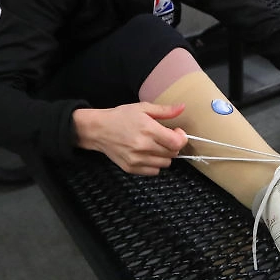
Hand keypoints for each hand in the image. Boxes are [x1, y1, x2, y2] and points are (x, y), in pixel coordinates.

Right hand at [73, 103, 187, 175]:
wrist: (98, 129)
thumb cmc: (120, 117)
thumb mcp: (142, 108)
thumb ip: (164, 110)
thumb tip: (182, 108)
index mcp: (148, 130)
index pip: (177, 142)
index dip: (181, 137)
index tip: (176, 131)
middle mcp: (143, 147)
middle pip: (173, 154)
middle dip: (172, 145)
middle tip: (164, 137)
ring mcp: (137, 160)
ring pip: (165, 164)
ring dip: (164, 155)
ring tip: (155, 146)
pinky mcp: (131, 168)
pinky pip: (153, 171)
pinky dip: (154, 164)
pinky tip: (148, 154)